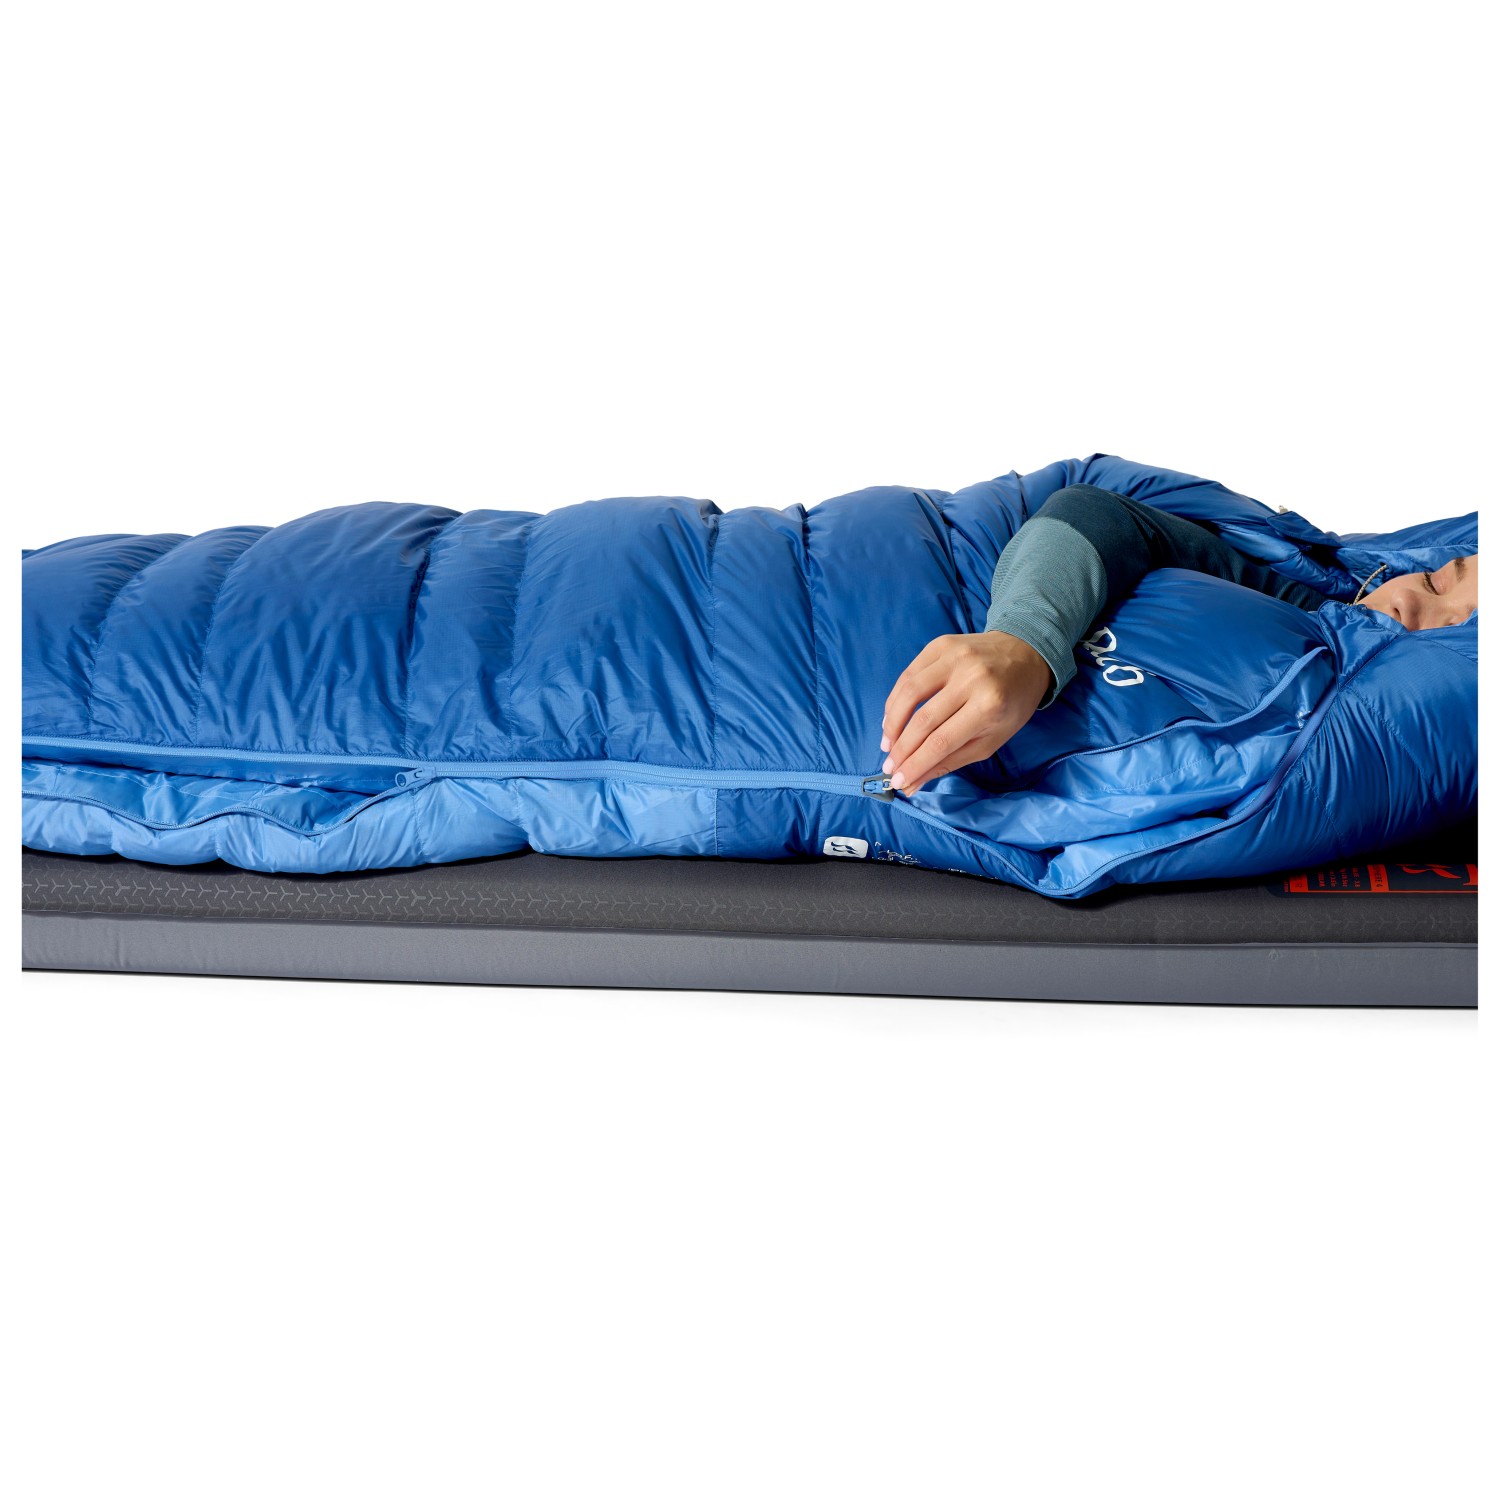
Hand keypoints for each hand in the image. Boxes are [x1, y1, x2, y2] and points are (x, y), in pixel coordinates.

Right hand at [880, 631, 1052, 795]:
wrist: (1025, 654)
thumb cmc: (1012, 703)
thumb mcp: (991, 739)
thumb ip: (950, 762)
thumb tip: (912, 783)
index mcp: (990, 706)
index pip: (941, 742)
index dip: (915, 764)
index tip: (897, 780)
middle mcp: (972, 678)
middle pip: (923, 721)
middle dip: (901, 749)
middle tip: (888, 766)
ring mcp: (954, 657)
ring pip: (909, 694)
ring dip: (892, 723)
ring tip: (887, 744)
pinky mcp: (941, 644)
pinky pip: (909, 674)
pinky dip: (895, 699)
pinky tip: (892, 718)